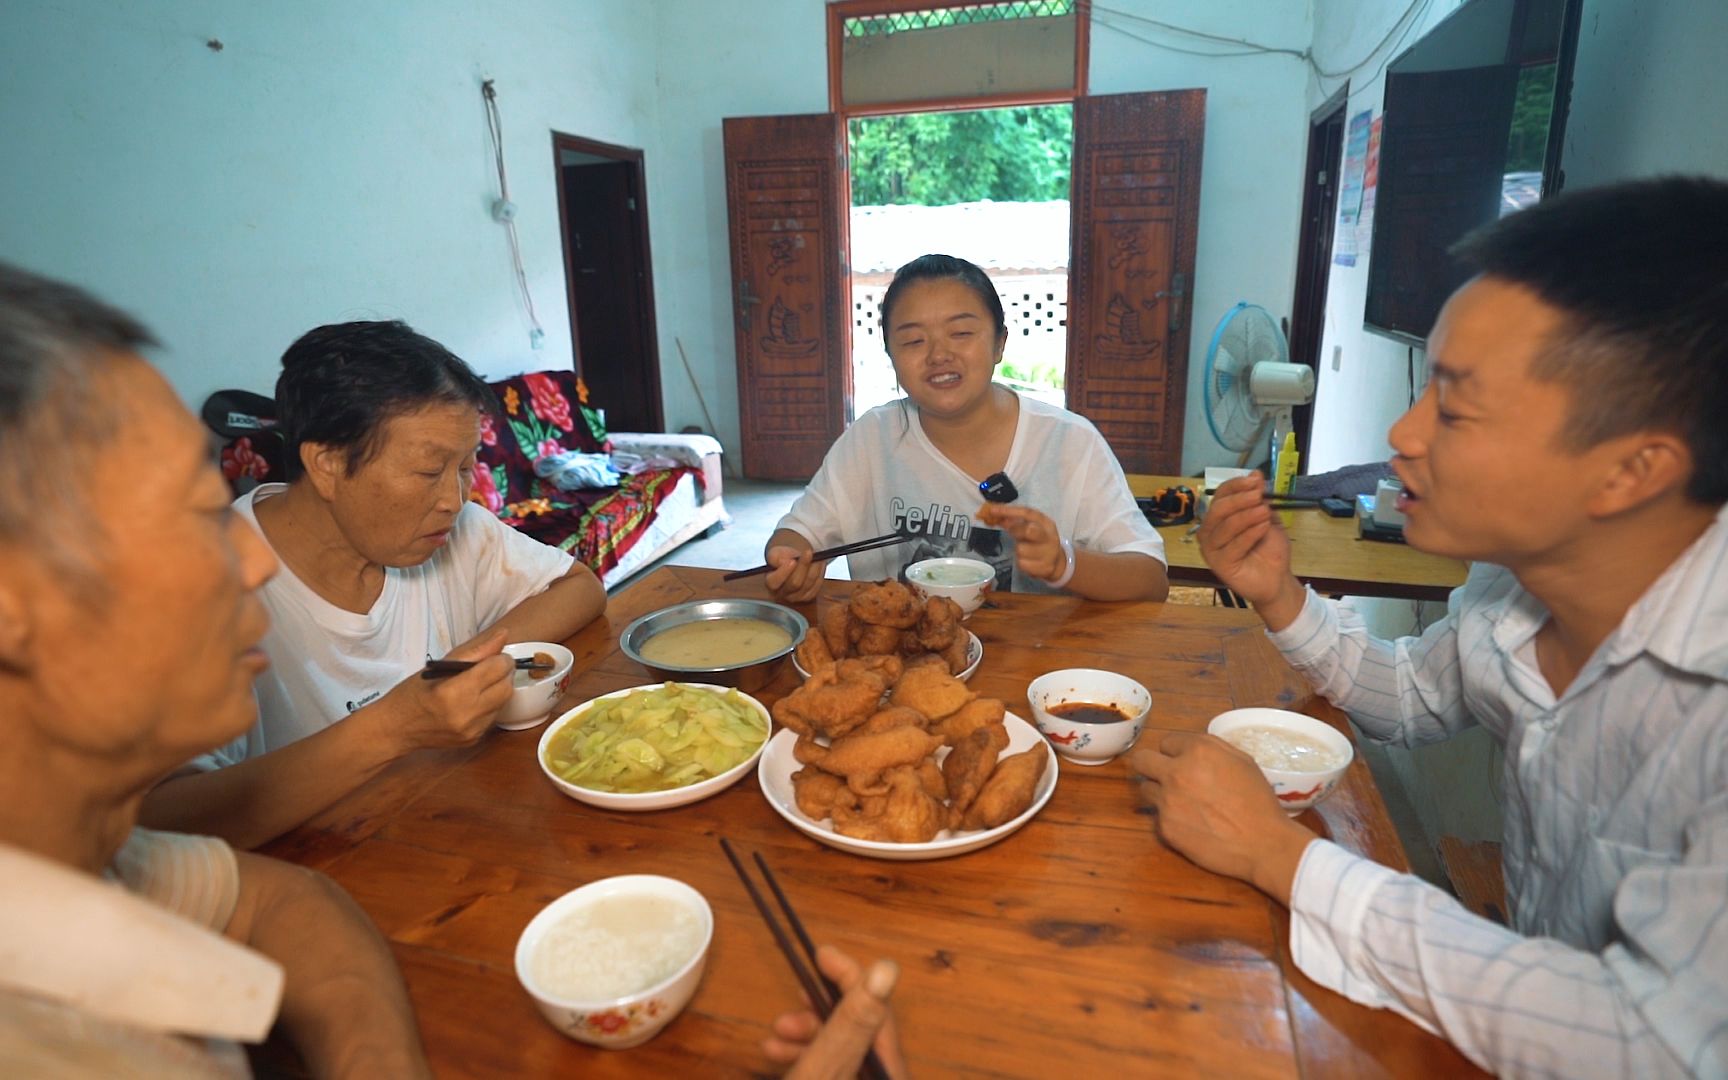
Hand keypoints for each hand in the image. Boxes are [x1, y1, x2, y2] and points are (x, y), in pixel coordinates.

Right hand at [368, 627, 513, 753]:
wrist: (395, 730)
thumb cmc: (411, 693)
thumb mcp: (438, 667)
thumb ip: (474, 652)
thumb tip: (503, 635)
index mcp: (453, 692)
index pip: (496, 670)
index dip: (501, 659)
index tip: (495, 656)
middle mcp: (466, 714)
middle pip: (506, 688)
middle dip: (504, 674)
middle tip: (492, 667)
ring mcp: (472, 730)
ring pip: (504, 703)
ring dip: (499, 689)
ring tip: (482, 683)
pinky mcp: (474, 740)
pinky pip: (494, 717)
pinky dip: (490, 705)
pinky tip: (474, 700)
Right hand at [765, 544, 825, 603]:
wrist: (792, 560)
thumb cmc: (782, 558)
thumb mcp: (775, 553)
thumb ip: (775, 557)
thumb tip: (783, 562)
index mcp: (770, 583)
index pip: (774, 581)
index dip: (784, 572)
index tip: (792, 560)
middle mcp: (782, 594)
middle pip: (794, 583)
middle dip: (803, 566)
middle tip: (808, 552)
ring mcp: (796, 597)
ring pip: (808, 584)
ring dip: (814, 567)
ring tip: (817, 555)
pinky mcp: (808, 596)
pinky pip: (817, 585)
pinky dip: (820, 573)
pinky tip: (820, 562)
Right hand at [765, 945, 908, 1079]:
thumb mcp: (824, 1068)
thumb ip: (852, 1021)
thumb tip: (887, 968)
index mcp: (889, 1069)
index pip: (876, 1004)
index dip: (848, 974)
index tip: (821, 953)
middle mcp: (884, 1075)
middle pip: (858, 1024)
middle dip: (818, 1012)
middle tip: (793, 1003)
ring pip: (841, 1045)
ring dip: (806, 1035)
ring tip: (774, 1039)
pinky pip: (834, 1064)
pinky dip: (808, 1055)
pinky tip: (778, 1053)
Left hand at [975, 503, 1065, 582]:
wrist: (1057, 563)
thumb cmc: (1039, 541)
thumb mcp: (1032, 527)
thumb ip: (1016, 521)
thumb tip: (994, 515)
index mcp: (1046, 523)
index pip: (1027, 513)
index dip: (1009, 511)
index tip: (992, 510)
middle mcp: (1050, 537)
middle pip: (1029, 530)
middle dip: (1015, 531)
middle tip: (1011, 532)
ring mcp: (1048, 553)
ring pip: (1021, 549)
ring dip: (1017, 549)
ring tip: (1025, 550)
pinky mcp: (1044, 568)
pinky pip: (1022, 563)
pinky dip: (1021, 562)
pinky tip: (1028, 560)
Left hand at [1129, 732, 1314, 903]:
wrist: (1263, 844)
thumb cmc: (1258, 801)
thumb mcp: (1242, 761)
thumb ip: (1211, 749)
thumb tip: (1191, 749)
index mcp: (1198, 751)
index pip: (1166, 742)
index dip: (1176, 753)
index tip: (1185, 763)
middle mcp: (1176, 772)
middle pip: (1141, 760)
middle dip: (1151, 765)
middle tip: (1164, 775)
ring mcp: (1167, 801)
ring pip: (1145, 788)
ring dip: (1159, 792)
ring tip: (1181, 803)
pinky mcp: (1165, 827)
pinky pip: (1158, 816)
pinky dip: (1170, 818)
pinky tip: (1191, 825)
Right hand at [1195, 474, 1304, 627]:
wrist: (1276, 578)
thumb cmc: (1268, 549)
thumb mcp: (1268, 518)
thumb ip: (1259, 498)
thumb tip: (1254, 473)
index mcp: (1218, 518)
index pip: (1220, 495)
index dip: (1237, 485)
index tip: (1256, 481)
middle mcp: (1209, 532)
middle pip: (1218, 509)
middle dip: (1240, 499)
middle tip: (1259, 495)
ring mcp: (1211, 549)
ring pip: (1225, 526)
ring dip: (1247, 515)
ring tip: (1265, 512)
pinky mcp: (1218, 564)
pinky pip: (1232, 545)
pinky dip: (1250, 533)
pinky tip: (1264, 527)